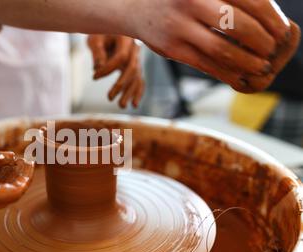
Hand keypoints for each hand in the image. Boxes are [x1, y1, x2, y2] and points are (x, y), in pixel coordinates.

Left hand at [88, 35, 144, 107]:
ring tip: (122, 106)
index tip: (94, 77)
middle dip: (121, 85)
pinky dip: (137, 92)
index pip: (121, 57)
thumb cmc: (99, 33)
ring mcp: (137, 58)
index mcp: (126, 39)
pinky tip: (134, 105)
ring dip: (130, 92)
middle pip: (132, 69)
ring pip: (137, 77)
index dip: (108, 69)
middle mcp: (135, 49)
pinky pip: (139, 80)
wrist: (108, 30)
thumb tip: (98, 68)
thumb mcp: (95, 39)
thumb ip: (97, 52)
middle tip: (110, 98)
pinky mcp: (135, 66)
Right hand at [126, 0, 297, 92]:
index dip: (272, 18)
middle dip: (263, 42)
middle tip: (272, 50)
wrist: (134, 7)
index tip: (282, 32)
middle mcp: (191, 1)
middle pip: (239, 25)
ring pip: (222, 49)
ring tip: (261, 67)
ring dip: (248, 62)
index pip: (251, 1)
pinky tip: (240, 77)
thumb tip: (268, 21)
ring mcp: (178, 27)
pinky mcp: (171, 49)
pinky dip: (227, 73)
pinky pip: (205, 65)